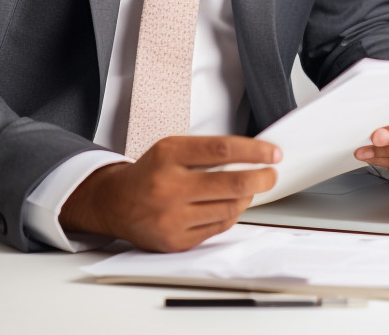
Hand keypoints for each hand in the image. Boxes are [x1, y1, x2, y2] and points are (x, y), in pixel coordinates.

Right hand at [59, 135, 279, 251]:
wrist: (116, 203)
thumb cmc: (150, 172)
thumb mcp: (172, 149)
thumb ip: (206, 151)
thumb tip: (250, 157)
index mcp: (169, 155)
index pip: (221, 149)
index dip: (253, 151)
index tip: (272, 153)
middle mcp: (170, 186)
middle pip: (230, 183)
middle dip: (260, 178)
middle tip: (271, 174)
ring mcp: (173, 217)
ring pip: (229, 208)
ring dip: (246, 197)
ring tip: (248, 188)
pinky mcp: (177, 240)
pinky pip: (218, 228)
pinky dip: (231, 214)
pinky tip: (231, 204)